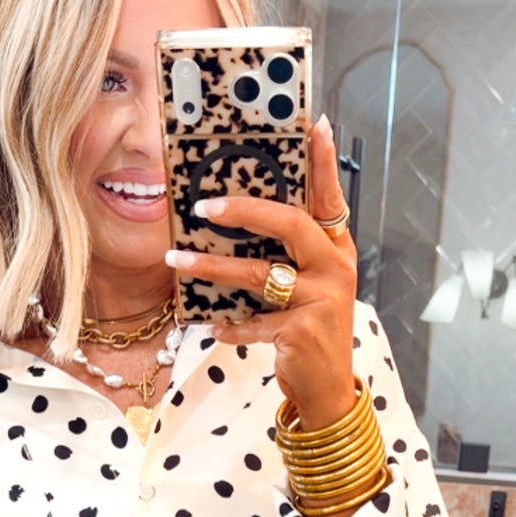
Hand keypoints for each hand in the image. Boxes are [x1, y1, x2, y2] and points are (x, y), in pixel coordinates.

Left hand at [165, 114, 357, 430]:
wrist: (329, 390)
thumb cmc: (312, 331)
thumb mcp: (313, 286)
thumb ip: (292, 254)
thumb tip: (241, 217)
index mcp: (338, 251)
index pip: (330, 198)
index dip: (323, 162)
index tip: (314, 125)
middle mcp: (335, 270)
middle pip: (290, 223)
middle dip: (244, 210)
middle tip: (204, 206)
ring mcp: (321, 301)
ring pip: (260, 274)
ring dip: (213, 268)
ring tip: (177, 262)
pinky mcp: (301, 333)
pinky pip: (254, 322)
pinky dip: (230, 326)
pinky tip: (212, 326)